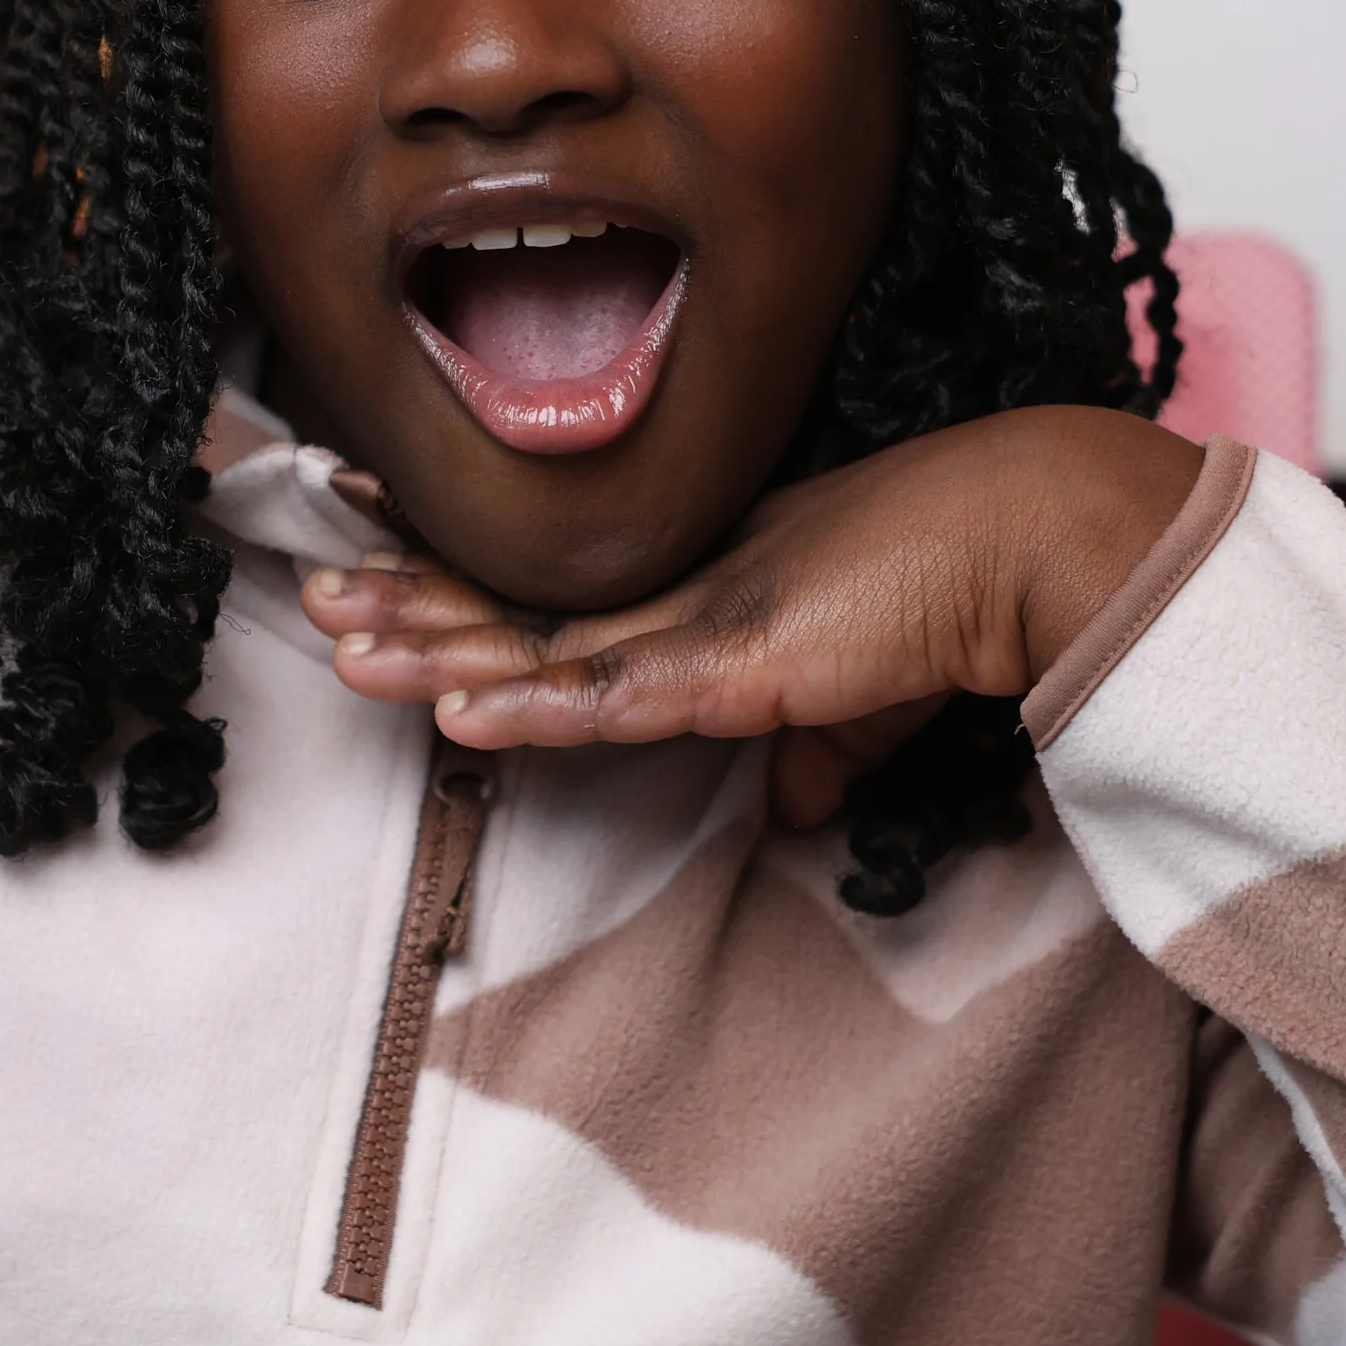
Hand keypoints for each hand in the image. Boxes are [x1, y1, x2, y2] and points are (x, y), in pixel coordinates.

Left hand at [304, 407, 1201, 822]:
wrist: (1033, 547)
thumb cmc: (962, 599)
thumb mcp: (872, 690)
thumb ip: (826, 738)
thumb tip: (799, 799)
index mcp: (705, 584)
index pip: (559, 585)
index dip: (465, 572)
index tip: (380, 546)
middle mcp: (686, 588)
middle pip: (520, 601)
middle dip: (409, 595)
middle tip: (313, 581)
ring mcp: (702, 619)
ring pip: (537, 640)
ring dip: (429, 640)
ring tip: (333, 628)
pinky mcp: (736, 661)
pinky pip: (610, 697)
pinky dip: (528, 705)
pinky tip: (449, 710)